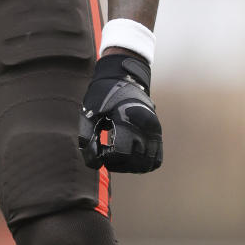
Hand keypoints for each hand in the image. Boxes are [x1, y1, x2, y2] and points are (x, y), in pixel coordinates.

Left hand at [78, 51, 162, 173]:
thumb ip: (87, 137)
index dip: (108, 159)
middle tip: (106, 156)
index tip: (100, 153)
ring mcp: (155, 130)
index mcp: (127, 118)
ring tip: (118, 158)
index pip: (122, 152)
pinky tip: (130, 157)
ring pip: (148, 164)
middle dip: (119, 165)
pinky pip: (157, 159)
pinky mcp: (158, 133)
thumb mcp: (89, 112)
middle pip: (136, 162)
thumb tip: (94, 164)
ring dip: (131, 167)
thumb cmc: (103, 94)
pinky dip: (144, 164)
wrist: (125, 77)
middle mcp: (145, 125)